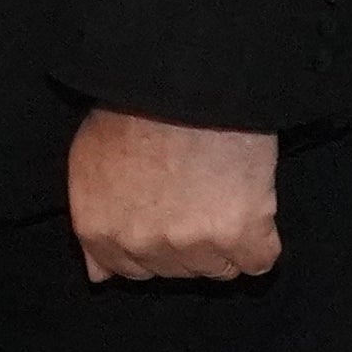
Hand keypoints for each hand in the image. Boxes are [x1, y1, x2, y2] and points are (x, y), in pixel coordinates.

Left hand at [68, 109, 279, 281]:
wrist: (184, 75)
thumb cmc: (135, 105)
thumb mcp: (89, 160)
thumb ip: (95, 219)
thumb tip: (100, 276)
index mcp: (99, 229)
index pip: (131, 271)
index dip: (156, 241)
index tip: (171, 213)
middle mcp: (140, 244)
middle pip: (178, 271)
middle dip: (190, 240)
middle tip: (198, 190)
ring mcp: (190, 244)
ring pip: (219, 269)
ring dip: (227, 238)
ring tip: (223, 187)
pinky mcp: (237, 235)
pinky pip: (259, 261)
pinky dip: (262, 238)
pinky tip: (253, 204)